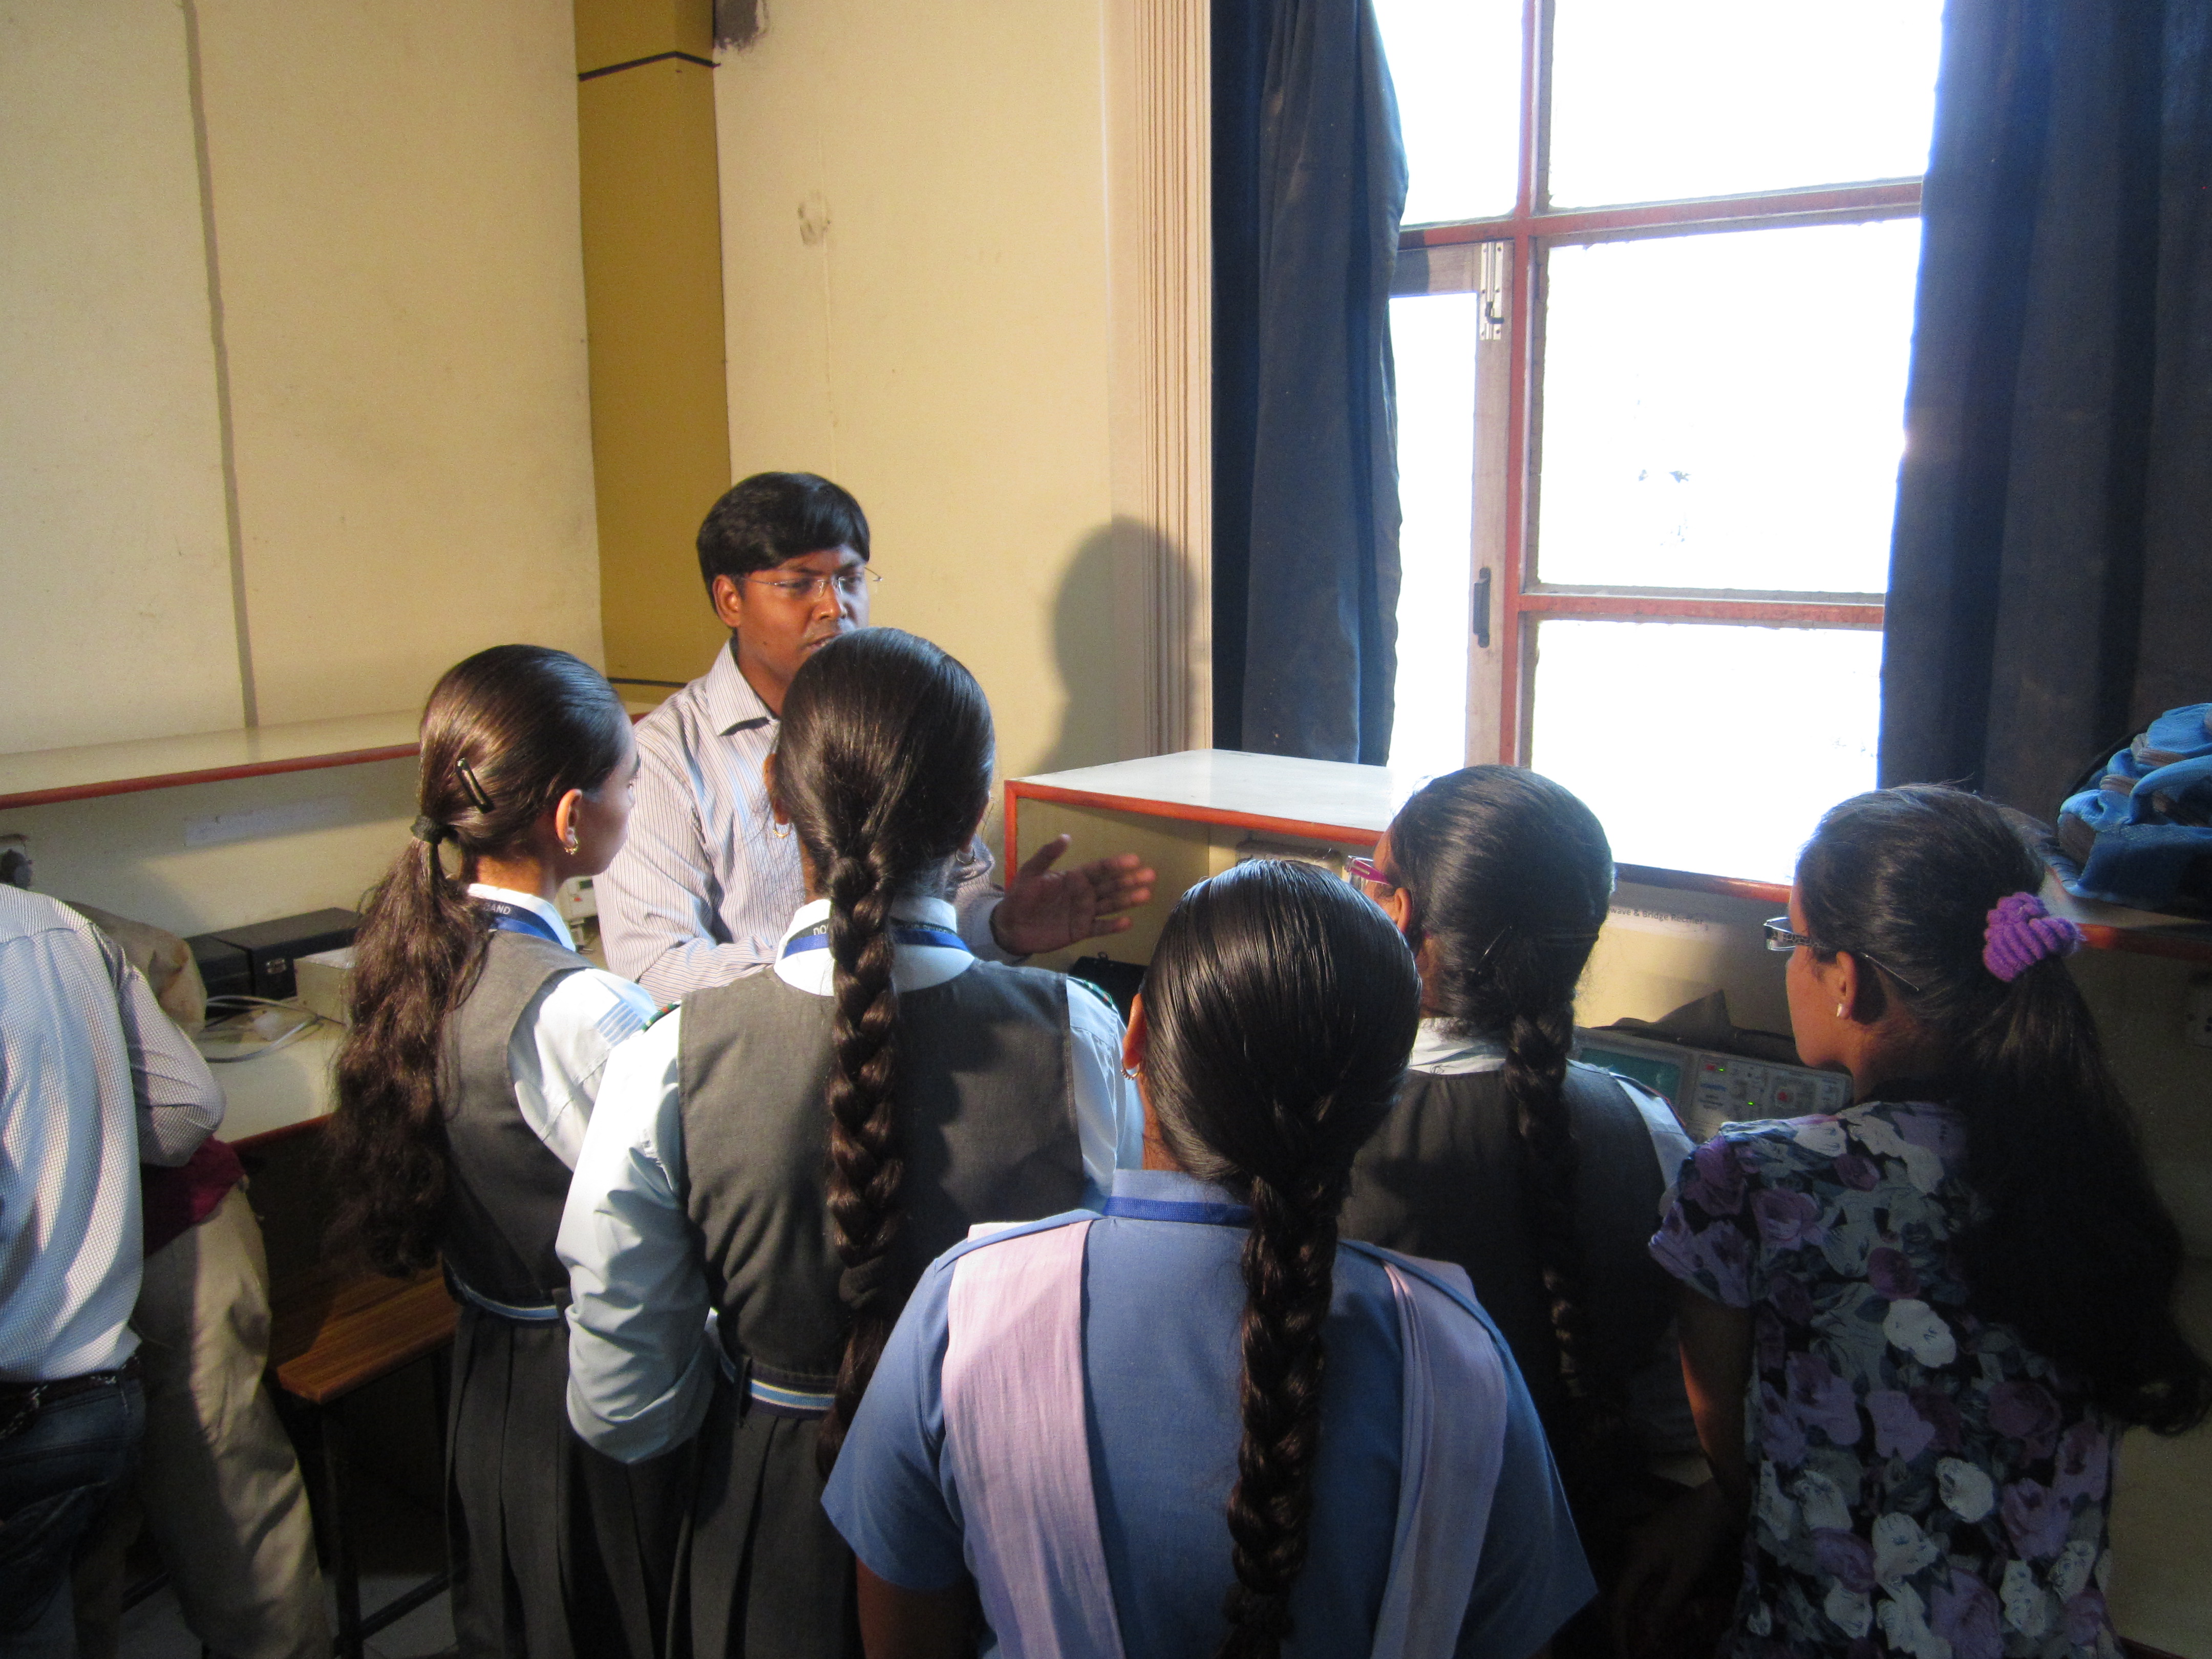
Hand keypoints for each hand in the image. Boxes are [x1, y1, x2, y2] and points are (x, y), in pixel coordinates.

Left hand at [990, 836, 1155, 956]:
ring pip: (1110, 905)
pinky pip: (1100, 928)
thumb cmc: (1019, 897)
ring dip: (1128, 900)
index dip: (1116, 865)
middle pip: (1111, 886)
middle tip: (1150, 875)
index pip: (1099, 869)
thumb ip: (1047, 856)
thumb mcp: (1030, 873)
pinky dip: (1113, 926)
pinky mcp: (1080, 931)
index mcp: (1074, 877)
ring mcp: (1084, 913)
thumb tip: (1066, 837)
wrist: (1010, 926)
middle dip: (1130, 880)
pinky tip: (1127, 922)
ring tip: (1146, 895)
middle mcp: (1084, 894)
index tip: (1134, 860)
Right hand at [1611, 1480, 1738, 1658]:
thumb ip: (1665, 1605)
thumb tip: (1649, 1637)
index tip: (1623, 1654)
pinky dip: (1642, 1594)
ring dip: (1632, 1609)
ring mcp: (1639, 1543)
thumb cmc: (1699, 1537)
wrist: (1713, 1502)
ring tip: (1639, 1631)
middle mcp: (1630, 1551)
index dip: (1618, 1630)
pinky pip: (1639, 1574)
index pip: (1618, 1602)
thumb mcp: (1685, 1574)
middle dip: (1621, 1622)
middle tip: (1628, 1645)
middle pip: (1618, 1592)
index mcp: (1634, 1560)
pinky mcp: (1651, 1541)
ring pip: (1629, 1583)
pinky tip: (1651, 1605)